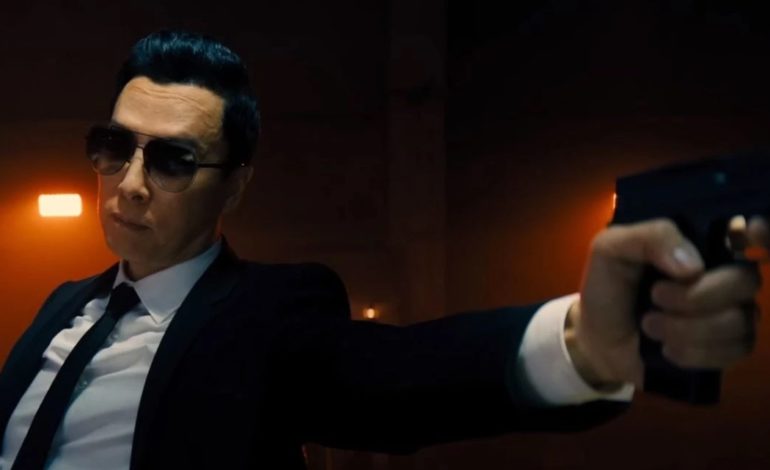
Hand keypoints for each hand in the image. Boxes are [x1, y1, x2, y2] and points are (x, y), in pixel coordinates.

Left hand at [565, 217, 767, 389]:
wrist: (598, 339)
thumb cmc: (609, 287)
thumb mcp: (612, 249)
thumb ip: (650, 238)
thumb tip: (694, 266)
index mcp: (700, 242)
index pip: (747, 231)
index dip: (759, 233)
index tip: (745, 235)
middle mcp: (723, 274)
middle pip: (745, 281)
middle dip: (697, 296)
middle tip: (655, 297)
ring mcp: (731, 311)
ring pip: (739, 320)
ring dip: (687, 328)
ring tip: (649, 326)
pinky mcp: (728, 347)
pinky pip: (735, 350)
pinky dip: (695, 352)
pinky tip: (667, 349)